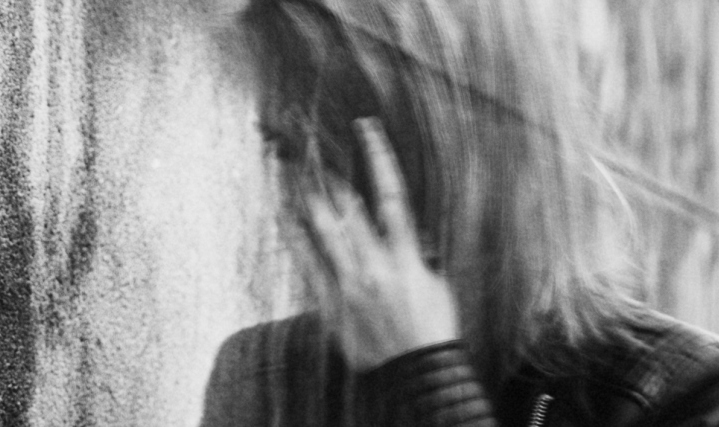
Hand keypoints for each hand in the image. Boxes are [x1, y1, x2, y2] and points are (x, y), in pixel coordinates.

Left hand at [304, 117, 459, 371]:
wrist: (417, 369)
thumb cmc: (433, 327)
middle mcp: (374, 263)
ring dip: (302, 193)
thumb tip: (404, 230)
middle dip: (326, 169)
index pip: (391, 194)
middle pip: (344, 204)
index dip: (378, 156)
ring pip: (320, 228)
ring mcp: (349, 283)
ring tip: (286, 164)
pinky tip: (282, 213)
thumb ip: (416, 251)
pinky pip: (307, 262)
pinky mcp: (331, 302)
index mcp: (405, 254)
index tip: (365, 126)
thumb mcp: (436, 281)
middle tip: (307, 139)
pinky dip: (294, 235)